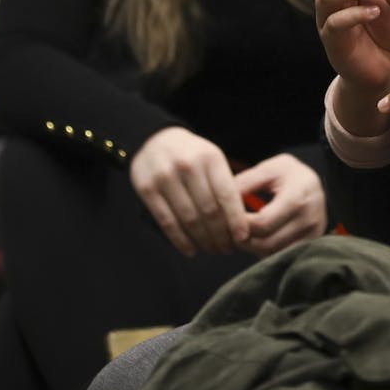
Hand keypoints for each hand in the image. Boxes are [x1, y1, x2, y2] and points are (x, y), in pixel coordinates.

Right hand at [129, 127, 247, 256]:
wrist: (154, 139)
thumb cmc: (191, 155)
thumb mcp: (212, 159)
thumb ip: (225, 185)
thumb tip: (241, 223)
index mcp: (209, 157)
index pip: (226, 194)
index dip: (236, 219)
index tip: (243, 238)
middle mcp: (188, 166)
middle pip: (208, 211)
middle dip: (220, 235)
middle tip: (227, 248)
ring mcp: (165, 177)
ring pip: (189, 219)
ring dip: (203, 240)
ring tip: (212, 249)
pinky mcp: (146, 189)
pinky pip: (167, 221)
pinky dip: (180, 240)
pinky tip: (191, 250)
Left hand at [233, 153, 326, 256]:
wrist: (316, 184)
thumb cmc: (290, 174)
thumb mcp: (269, 168)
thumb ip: (246, 182)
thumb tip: (221, 201)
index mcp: (298, 196)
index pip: (263, 223)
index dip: (241, 224)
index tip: (228, 219)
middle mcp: (309, 219)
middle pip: (267, 243)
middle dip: (244, 240)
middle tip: (230, 232)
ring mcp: (313, 234)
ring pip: (273, 253)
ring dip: (253, 248)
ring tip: (242, 234)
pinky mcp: (312, 244)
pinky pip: (282, 256)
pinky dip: (266, 251)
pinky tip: (258, 239)